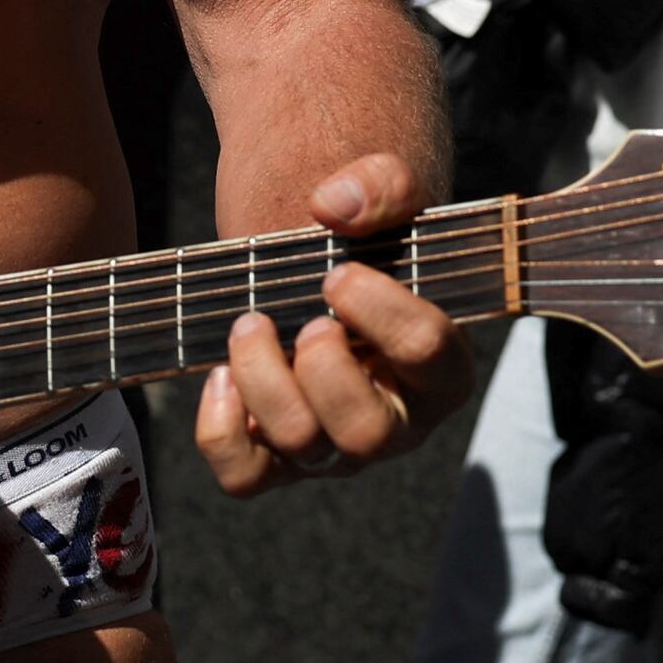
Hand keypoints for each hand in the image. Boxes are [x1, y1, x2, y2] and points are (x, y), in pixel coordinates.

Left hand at [196, 150, 468, 494]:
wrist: (316, 267)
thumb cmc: (365, 243)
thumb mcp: (386, 200)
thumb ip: (381, 185)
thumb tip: (334, 205)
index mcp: (442, 366)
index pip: (431, 356)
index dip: (383, 312)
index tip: (340, 272)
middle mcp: (396, 421)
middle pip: (367, 433)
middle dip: (323, 369)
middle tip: (304, 317)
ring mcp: (334, 445)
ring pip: (302, 447)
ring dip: (264, 380)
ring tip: (250, 324)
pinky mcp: (276, 456)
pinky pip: (245, 477)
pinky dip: (220, 431)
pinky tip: (219, 375)